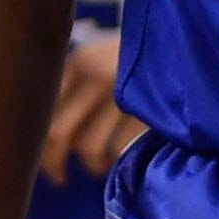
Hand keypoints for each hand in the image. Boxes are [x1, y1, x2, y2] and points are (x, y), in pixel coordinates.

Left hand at [38, 39, 144, 184]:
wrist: (181, 41)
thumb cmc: (133, 56)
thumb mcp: (99, 56)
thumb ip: (73, 82)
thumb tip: (47, 130)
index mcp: (78, 61)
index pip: (43, 108)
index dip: (37, 140)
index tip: (42, 155)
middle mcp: (95, 75)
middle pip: (58, 133)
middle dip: (54, 164)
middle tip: (60, 177)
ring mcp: (121, 94)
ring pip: (88, 148)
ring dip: (91, 166)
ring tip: (98, 165)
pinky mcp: (145, 111)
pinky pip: (117, 150)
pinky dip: (115, 161)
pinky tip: (117, 158)